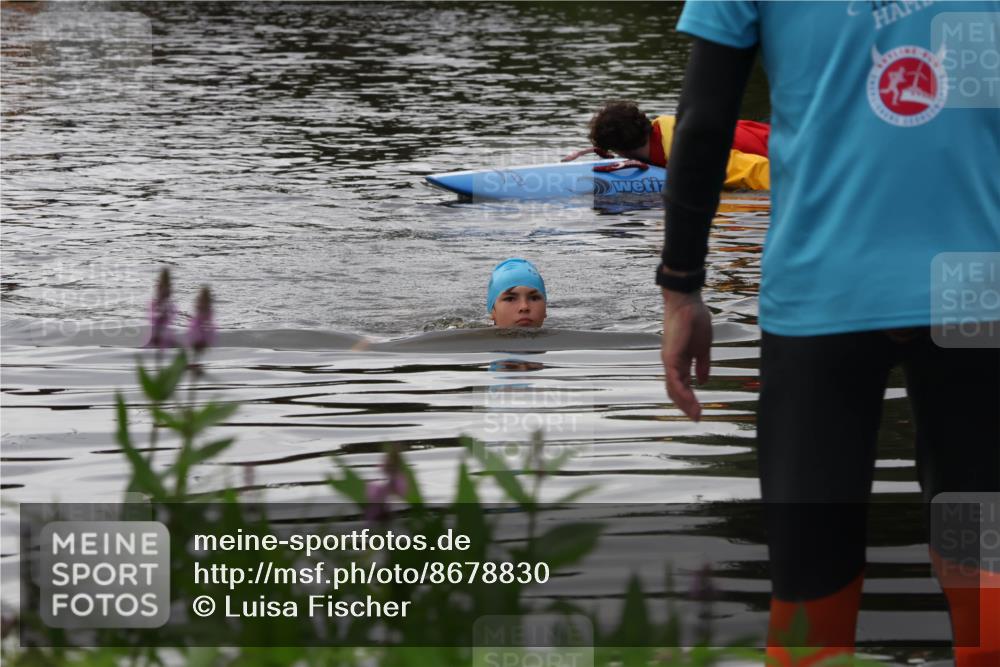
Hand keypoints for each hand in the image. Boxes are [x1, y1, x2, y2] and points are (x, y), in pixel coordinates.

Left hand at [660, 289, 711, 420]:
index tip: (699, 411)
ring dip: (685, 403)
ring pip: (674, 388)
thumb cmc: (695, 321)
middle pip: (675, 391)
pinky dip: (682, 391)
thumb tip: (703, 381)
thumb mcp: (703, 348)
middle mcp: (672, 363)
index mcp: (679, 361)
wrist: (688, 303)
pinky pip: (674, 379)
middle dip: (686, 406)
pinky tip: (691, 400)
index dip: (689, 399)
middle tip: (697, 417)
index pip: (681, 385)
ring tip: (696, 414)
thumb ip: (702, 365)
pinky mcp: (670, 356)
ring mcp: (669, 360)